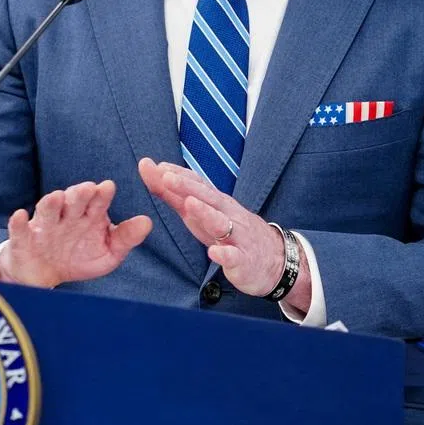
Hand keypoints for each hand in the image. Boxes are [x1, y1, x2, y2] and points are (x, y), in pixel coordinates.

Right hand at [0, 180, 152, 287]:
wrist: (45, 275)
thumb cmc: (79, 256)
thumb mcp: (107, 252)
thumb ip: (126, 238)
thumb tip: (148, 222)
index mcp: (88, 215)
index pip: (96, 202)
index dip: (101, 195)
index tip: (108, 187)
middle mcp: (66, 215)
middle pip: (72, 201)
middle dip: (79, 194)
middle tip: (87, 188)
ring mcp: (44, 225)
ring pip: (47, 211)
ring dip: (51, 203)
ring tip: (57, 197)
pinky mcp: (23, 238)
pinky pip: (19, 229)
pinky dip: (18, 222)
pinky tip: (20, 215)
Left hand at [138, 158, 307, 307]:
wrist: (274, 259)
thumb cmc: (228, 231)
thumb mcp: (198, 213)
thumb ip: (173, 195)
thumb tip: (149, 170)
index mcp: (214, 202)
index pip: (196, 183)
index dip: (177, 174)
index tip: (154, 165)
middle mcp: (226, 214)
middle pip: (207, 197)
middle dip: (186, 186)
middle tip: (165, 176)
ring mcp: (236, 236)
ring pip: (221, 223)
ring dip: (205, 212)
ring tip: (189, 204)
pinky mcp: (243, 260)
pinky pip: (234, 257)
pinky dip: (224, 254)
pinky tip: (213, 253)